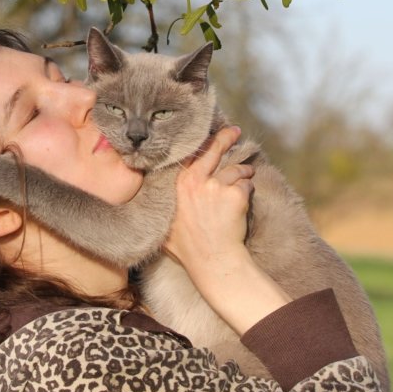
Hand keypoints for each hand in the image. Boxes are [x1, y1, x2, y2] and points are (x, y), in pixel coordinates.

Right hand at [164, 126, 254, 273]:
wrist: (212, 260)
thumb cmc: (188, 248)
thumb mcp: (164, 223)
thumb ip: (161, 206)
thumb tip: (144, 203)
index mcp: (179, 185)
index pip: (192, 156)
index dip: (203, 144)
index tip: (209, 136)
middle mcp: (196, 181)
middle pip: (214, 150)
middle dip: (226, 137)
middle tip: (235, 131)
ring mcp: (216, 186)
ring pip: (236, 170)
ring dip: (243, 174)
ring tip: (244, 182)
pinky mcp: (235, 194)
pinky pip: (247, 186)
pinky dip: (248, 192)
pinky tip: (243, 204)